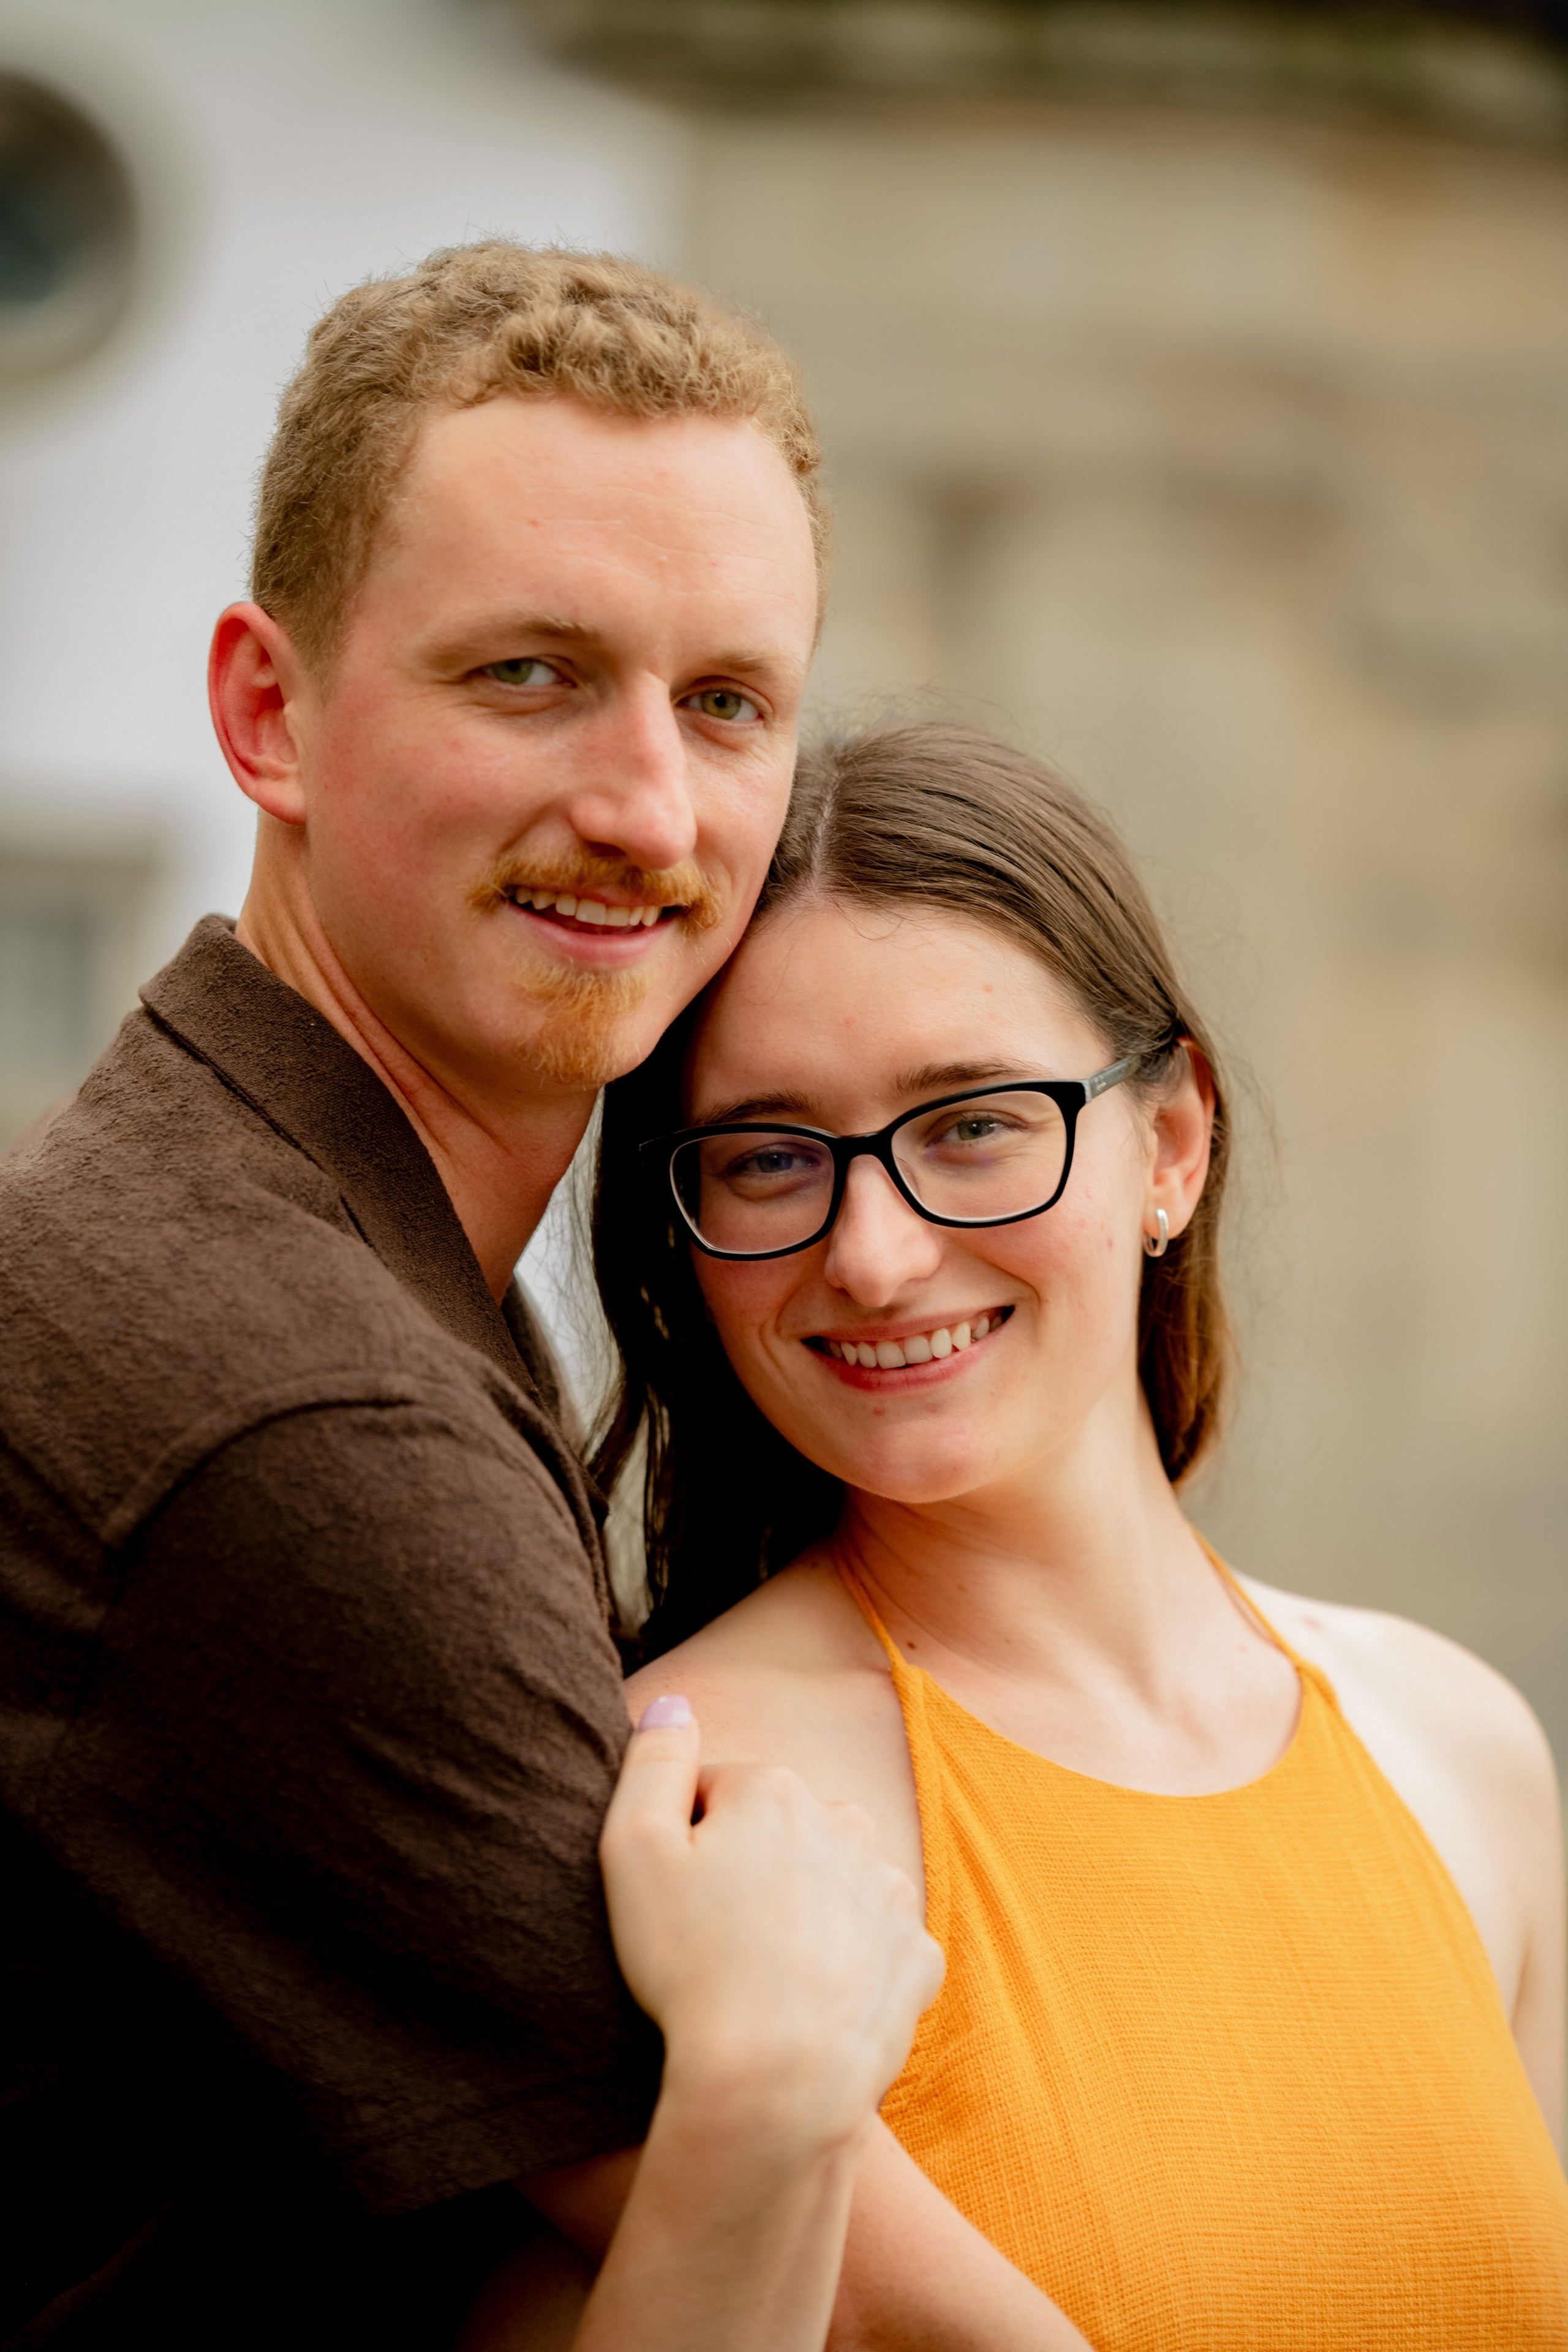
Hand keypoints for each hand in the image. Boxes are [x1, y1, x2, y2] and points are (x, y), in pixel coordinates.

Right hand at [600, 1698, 943, 2157]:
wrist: (775, 2081)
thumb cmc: (689, 1964)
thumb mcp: (631, 1849)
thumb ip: (651, 1760)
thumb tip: (673, 1703)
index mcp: (775, 1790)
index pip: (716, 1795)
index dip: (684, 1847)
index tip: (671, 1901)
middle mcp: (846, 1823)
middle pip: (781, 1834)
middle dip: (749, 1871)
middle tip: (711, 1942)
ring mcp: (890, 1891)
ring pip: (831, 1886)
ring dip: (802, 1914)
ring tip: (760, 1977)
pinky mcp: (917, 1958)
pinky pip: (874, 1947)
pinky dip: (847, 1967)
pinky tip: (811, 2003)